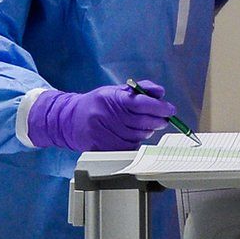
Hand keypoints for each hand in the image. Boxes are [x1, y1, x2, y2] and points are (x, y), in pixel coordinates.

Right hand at [26, 81, 175, 151]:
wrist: (69, 120)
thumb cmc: (96, 104)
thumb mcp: (115, 91)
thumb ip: (139, 90)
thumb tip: (160, 92)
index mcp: (112, 98)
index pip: (141, 103)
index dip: (159, 107)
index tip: (170, 110)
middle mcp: (107, 115)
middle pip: (143, 122)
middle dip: (158, 120)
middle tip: (162, 119)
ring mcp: (104, 133)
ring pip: (138, 136)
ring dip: (146, 132)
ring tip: (141, 126)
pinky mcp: (102, 148)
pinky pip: (129, 147)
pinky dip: (135, 142)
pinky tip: (130, 135)